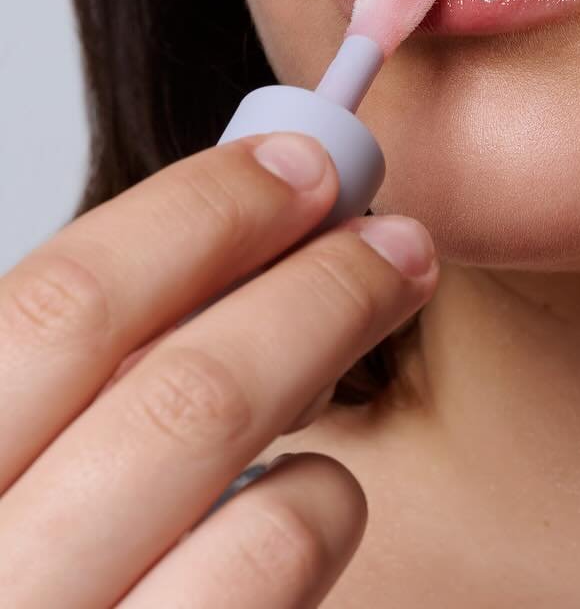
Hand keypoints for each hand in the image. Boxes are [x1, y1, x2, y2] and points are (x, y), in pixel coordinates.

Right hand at [0, 132, 436, 604]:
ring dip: (332, 358)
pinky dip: (318, 508)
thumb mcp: (11, 470)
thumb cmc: (30, 566)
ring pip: (239, 482)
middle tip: (392, 233)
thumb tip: (212, 241)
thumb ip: (58, 389)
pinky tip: (319, 495)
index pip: (52, 309)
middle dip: (308, 279)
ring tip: (383, 314)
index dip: (192, 214)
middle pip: (172, 385)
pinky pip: (266, 578)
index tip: (295, 161)